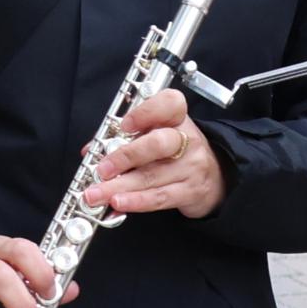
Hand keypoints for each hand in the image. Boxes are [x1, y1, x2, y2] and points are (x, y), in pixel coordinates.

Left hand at [87, 86, 229, 217]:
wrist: (215, 176)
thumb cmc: (176, 152)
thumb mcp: (158, 134)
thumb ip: (126, 138)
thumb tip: (91, 151)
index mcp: (177, 119)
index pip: (169, 104)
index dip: (146, 112)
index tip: (124, 125)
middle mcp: (187, 140)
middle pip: (158, 144)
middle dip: (125, 157)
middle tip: (102, 169)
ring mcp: (191, 166)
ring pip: (152, 176)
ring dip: (119, 187)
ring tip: (95, 194)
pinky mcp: (190, 191)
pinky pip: (159, 197)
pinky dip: (135, 202)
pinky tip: (117, 204)